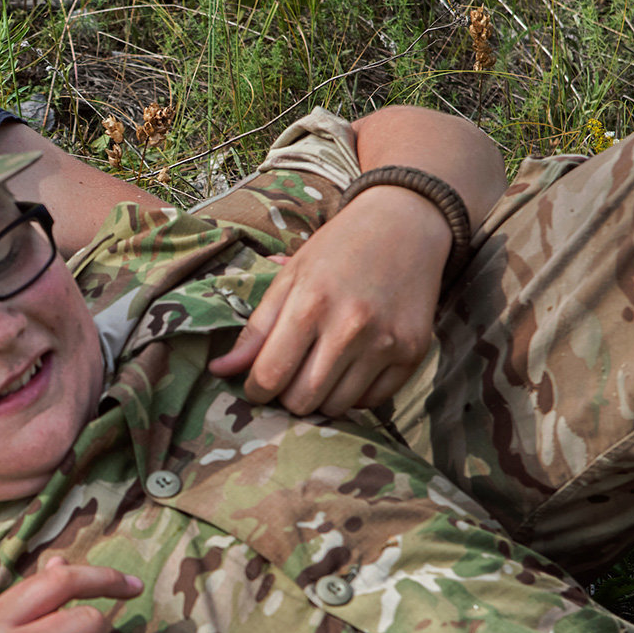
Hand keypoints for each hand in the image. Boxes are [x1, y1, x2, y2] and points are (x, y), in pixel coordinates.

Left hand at [208, 184, 447, 416]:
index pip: (270, 376)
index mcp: (310, 304)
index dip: (256, 390)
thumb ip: (256, 329)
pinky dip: (356, 393)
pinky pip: (373, 401)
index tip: (257, 385)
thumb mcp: (290, 278)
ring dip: (322, 397)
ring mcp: (385, 343)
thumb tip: (220, 370)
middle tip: (290, 376)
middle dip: (287, 396)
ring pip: (337, 408)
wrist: (405, 224)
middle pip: (303, 401)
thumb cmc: (338, 249)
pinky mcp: (413, 353)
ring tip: (321, 367)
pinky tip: (352, 366)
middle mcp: (350, 327)